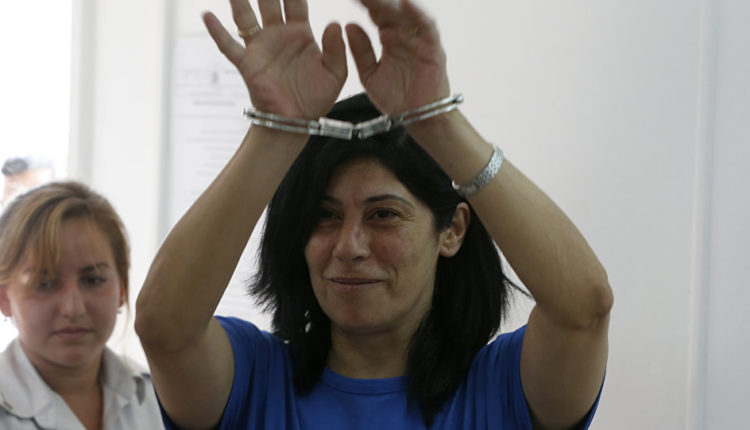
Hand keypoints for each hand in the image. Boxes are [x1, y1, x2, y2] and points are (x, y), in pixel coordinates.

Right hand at [203, 0, 347, 118]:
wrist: (296, 122)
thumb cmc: (316, 97)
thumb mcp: (335, 73)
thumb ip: (336, 49)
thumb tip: (334, 23)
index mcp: (300, 33)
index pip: (295, 0)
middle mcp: (277, 34)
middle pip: (268, 0)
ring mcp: (260, 47)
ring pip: (245, 16)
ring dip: (238, 0)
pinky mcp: (248, 64)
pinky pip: (229, 45)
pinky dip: (217, 31)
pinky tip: (207, 15)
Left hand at [347, 0, 449, 114]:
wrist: (415, 117)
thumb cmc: (396, 97)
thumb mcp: (369, 74)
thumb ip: (360, 51)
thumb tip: (348, 25)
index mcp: (389, 38)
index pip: (375, 14)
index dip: (364, 3)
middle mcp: (404, 35)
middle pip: (389, 10)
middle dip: (375, 0)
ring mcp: (419, 39)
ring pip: (406, 14)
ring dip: (391, 3)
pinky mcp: (433, 48)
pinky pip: (427, 27)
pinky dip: (417, 14)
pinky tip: (404, 3)